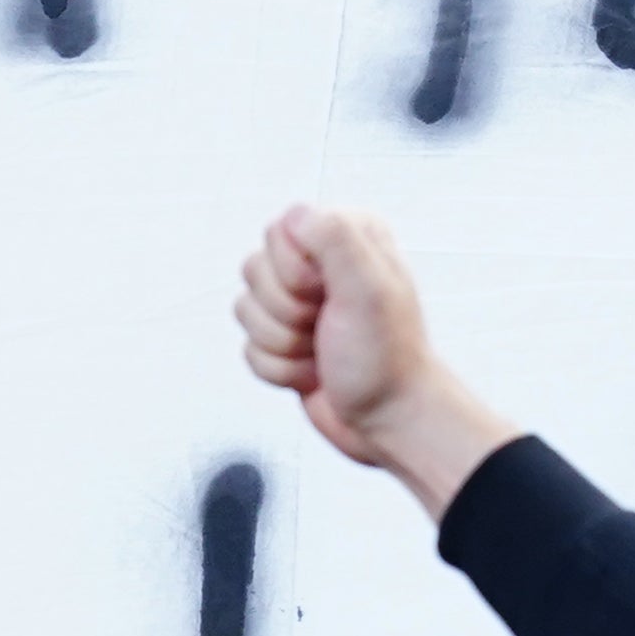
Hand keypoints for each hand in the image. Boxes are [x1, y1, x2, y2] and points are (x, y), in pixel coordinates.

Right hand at [232, 206, 525, 512]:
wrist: (388, 419)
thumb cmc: (387, 359)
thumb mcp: (369, 288)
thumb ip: (334, 238)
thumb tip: (294, 216)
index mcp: (347, 237)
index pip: (280, 229)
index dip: (293, 270)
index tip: (327, 295)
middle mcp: (320, 264)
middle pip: (255, 268)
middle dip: (287, 312)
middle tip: (327, 326)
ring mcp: (299, 303)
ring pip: (246, 309)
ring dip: (284, 344)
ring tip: (322, 352)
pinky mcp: (284, 340)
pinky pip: (249, 348)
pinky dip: (279, 369)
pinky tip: (313, 372)